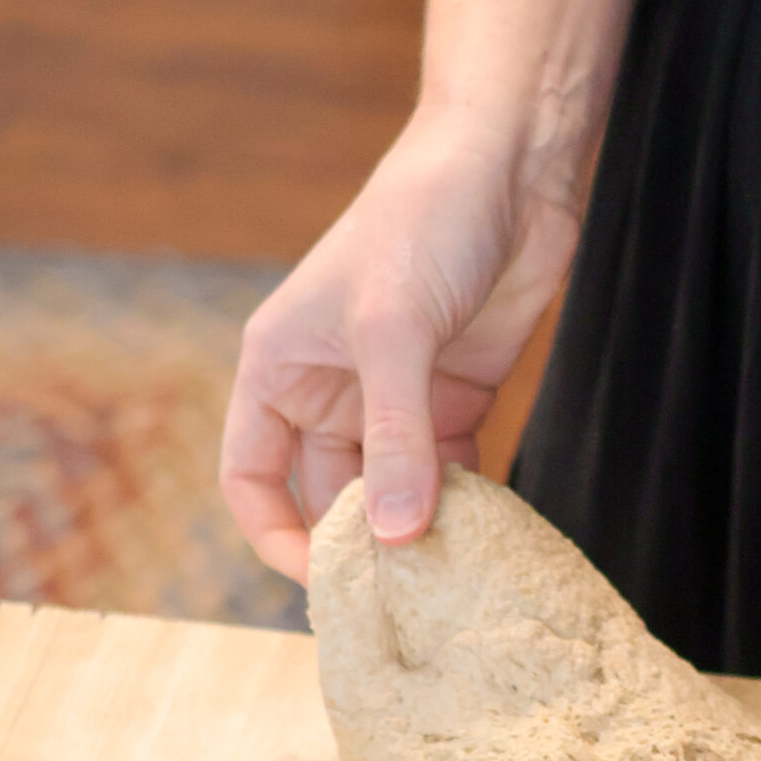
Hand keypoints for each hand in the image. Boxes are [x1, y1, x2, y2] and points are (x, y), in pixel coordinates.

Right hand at [220, 107, 579, 579]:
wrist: (508, 161)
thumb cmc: (424, 220)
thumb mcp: (396, 332)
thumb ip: (396, 437)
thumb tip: (393, 536)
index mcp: (280, 368)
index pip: (252, 477)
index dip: (278, 536)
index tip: (327, 584)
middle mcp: (328, 389)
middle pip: (329, 496)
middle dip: (362, 545)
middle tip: (406, 598)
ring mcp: (395, 396)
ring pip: (392, 491)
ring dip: (419, 530)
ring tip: (453, 575)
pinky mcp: (455, 394)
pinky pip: (450, 472)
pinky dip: (467, 506)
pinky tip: (492, 536)